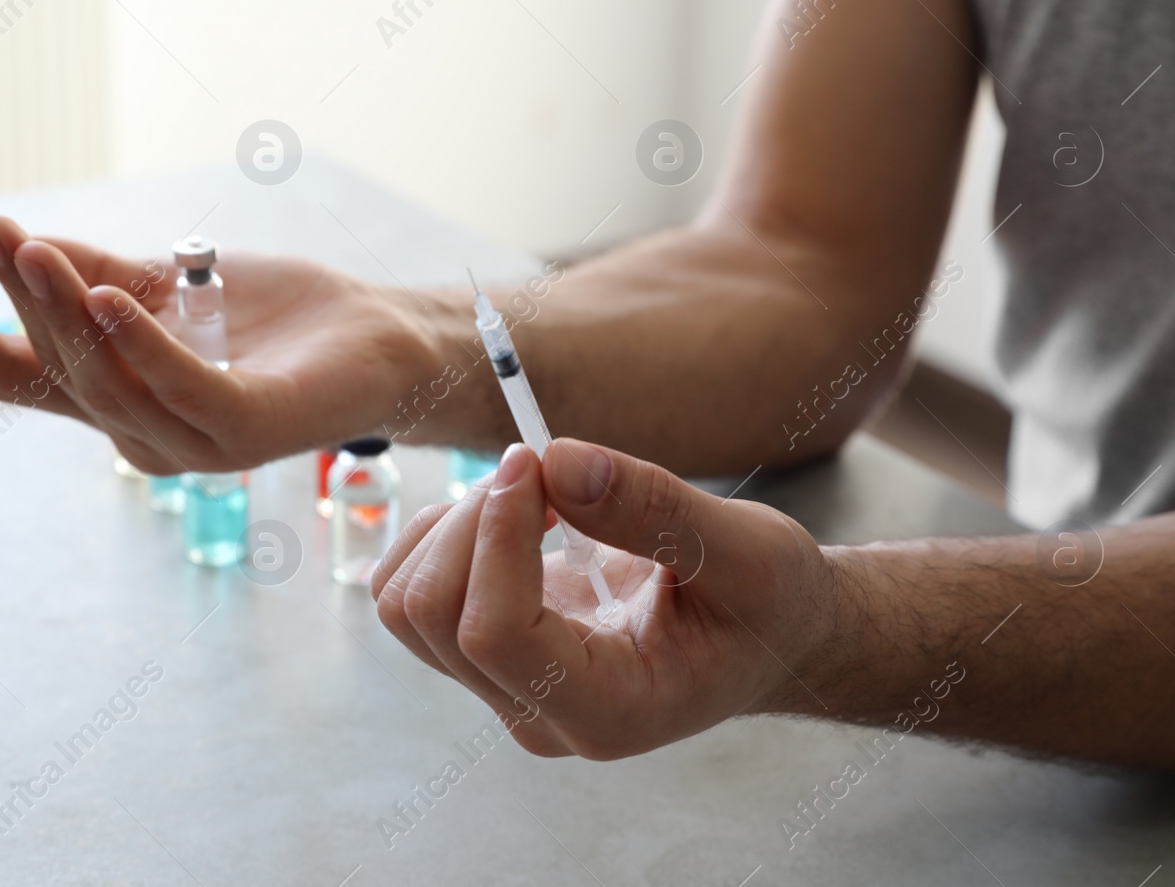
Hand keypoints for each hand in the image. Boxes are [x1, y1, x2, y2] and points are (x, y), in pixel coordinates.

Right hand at [0, 215, 443, 471]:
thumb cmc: (272, 316)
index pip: (25, 379)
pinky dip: (144, 341)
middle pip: (61, 372)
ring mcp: (195, 442)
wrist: (375, 339)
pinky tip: (113, 295)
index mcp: (119, 402)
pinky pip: (183, 386)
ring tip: (36, 249)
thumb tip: (15, 242)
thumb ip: (98, 272)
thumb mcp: (169, 284)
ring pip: (111, 379)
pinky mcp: (248, 430)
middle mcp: (145, 436)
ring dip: (69, 310)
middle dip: (21, 303)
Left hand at [371, 439, 847, 758]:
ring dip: (450, 524)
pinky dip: (437, 534)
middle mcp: (540, 714)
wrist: (763, 634)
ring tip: (528, 489)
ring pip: (406, 603)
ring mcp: (505, 690)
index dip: (496, 534)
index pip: (495, 634)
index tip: (533, 460)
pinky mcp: (485, 656)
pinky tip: (506, 514)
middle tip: (538, 463)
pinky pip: (407, 593)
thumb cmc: (767, 604)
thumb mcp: (747, 551)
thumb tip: (556, 459)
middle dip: (472, 519)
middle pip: (434, 615)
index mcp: (609, 711)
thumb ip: (655, 510)